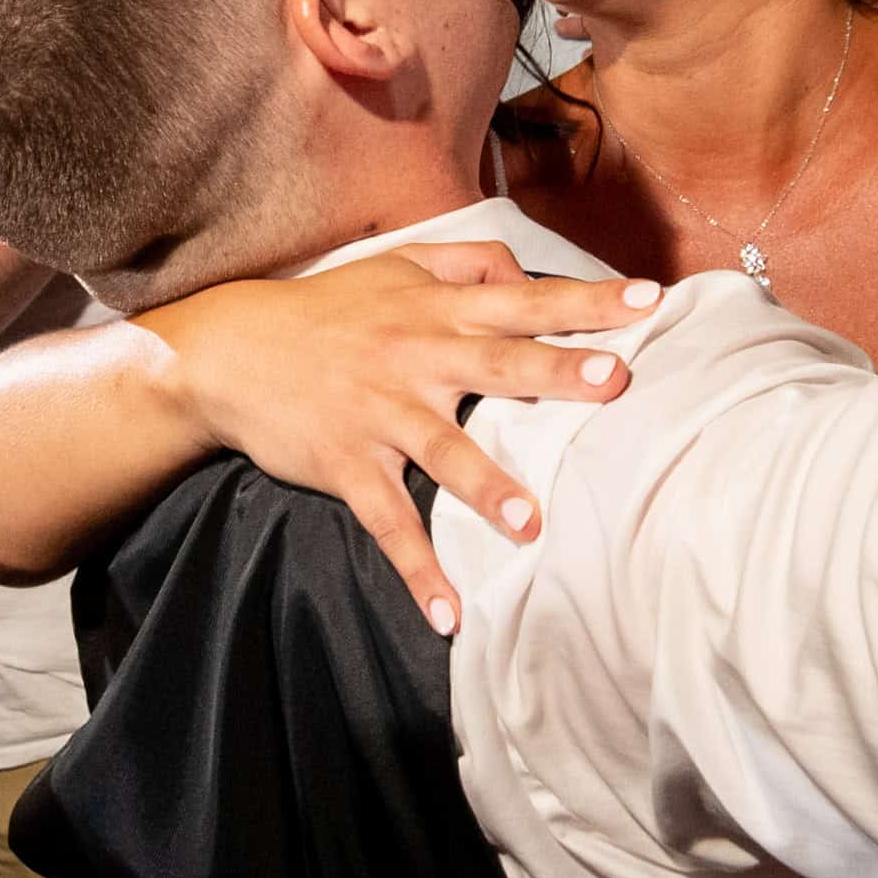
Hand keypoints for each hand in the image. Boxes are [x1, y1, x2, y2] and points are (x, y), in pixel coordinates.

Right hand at [131, 245, 651, 625]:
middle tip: (613, 381)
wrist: (230, 353)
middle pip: (496, 364)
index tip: (647, 301)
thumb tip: (528, 270)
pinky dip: (417, 571)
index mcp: (436, 311)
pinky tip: (448, 614)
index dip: (585, 301)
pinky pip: (387, 523)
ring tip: (529, 522)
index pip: (523, 301)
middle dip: (555, 373)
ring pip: (441, 450)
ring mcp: (380, 414)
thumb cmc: (329, 310)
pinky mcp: (347, 466)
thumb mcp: (396, 266)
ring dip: (486, 486)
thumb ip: (467, 264)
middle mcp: (415, 358)